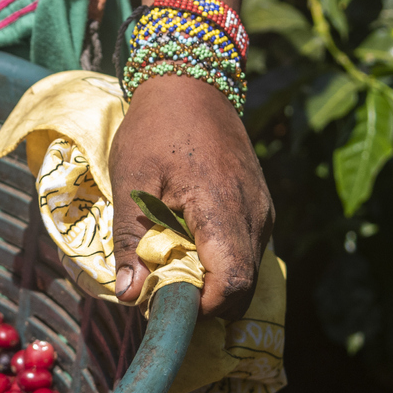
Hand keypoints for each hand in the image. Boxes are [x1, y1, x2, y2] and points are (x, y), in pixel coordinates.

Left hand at [108, 73, 272, 320]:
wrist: (192, 84)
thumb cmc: (155, 129)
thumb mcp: (130, 181)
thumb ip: (131, 240)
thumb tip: (130, 296)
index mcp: (223, 207)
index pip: (233, 284)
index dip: (202, 308)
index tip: (165, 303)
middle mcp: (255, 215)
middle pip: (243, 289)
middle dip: (204, 302)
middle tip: (161, 289)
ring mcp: (263, 212)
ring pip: (246, 273)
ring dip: (209, 283)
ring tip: (169, 263)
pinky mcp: (260, 208)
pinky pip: (245, 253)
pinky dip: (218, 263)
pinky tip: (186, 245)